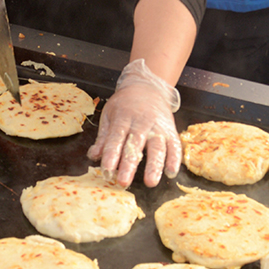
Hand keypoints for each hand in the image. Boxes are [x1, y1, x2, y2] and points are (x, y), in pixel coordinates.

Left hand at [87, 59, 180, 186]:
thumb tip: (94, 156)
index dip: (111, 155)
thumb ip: (103, 137)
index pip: (116, 138)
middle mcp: (141, 122)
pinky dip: (174, 158)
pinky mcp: (170, 129)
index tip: (107, 171)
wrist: (148, 87)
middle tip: (123, 182)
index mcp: (123, 118)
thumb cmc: (125, 104)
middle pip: (135, 144)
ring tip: (150, 182)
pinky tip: (171, 173)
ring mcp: (158, 126)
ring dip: (154, 165)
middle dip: (129, 164)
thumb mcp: (109, 115)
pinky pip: (174, 145)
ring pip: (157, 146)